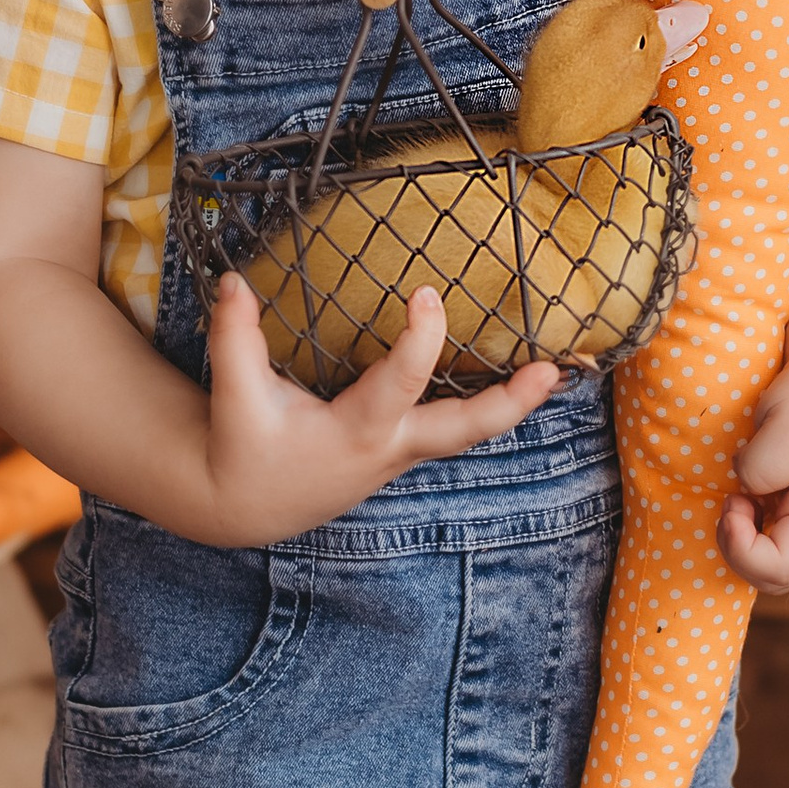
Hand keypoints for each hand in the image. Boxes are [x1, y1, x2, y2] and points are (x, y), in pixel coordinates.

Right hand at [200, 274, 559, 544]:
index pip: (400, 384)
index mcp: (354, 433)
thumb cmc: (245, 450)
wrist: (246, 506)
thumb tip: (234, 282)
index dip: (418, 339)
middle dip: (510, 404)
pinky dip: (485, 406)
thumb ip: (234, 339)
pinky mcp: (401, 448)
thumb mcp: (235, 398)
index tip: (427, 293)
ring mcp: (400, 452)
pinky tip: (514, 380)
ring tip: (554, 371)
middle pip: (464, 431)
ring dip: (512, 405)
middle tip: (551, 371)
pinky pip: (452, 427)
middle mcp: (389, 447)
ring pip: (467, 433)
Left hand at [718, 354, 788, 592]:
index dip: (741, 548)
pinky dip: (751, 531)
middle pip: (778, 581)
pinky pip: (775, 546)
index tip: (732, 501)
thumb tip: (745, 490)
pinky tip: (749, 494)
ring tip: (741, 496)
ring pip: (776, 570)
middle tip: (733, 500)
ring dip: (745, 542)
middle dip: (740, 549)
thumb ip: (763, 466)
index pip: (780, 570)